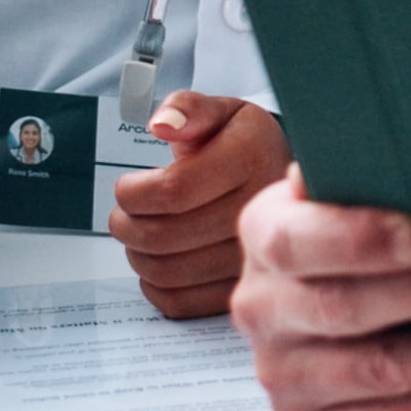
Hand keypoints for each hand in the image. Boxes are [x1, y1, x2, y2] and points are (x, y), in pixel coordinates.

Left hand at [113, 92, 286, 318]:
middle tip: (125, 213)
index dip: (133, 193)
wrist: (284, 185)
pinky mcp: (240, 289)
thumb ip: (188, 109)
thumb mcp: (223, 112)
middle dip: (126, 224)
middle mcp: (259, 211)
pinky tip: (160, 260)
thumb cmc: (245, 147)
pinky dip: (154, 285)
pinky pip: (179, 301)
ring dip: (136, 254)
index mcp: (252, 157)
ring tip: (140, 232)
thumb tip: (162, 125)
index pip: (173, 191)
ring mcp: (254, 258)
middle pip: (163, 236)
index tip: (127, 187)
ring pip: (166, 272)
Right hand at [231, 172, 410, 410]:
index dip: (355, 241)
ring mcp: (282, 376)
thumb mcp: (354, 192)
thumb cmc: (361, 231)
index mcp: (265, 235)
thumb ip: (379, 177)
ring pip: (379, 372)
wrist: (322, 297)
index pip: (296, 242)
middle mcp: (262, 309)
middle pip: (346, 309)